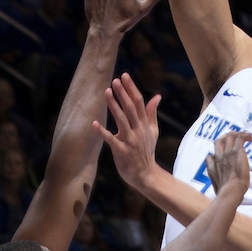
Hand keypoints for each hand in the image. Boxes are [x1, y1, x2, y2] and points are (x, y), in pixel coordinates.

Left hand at [94, 74, 160, 189]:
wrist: (145, 174)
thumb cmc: (146, 151)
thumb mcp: (152, 131)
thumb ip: (151, 113)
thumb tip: (157, 96)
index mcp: (144, 124)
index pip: (139, 102)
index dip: (131, 88)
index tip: (124, 76)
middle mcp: (138, 130)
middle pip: (130, 108)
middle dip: (123, 93)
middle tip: (115, 80)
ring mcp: (130, 140)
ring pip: (121, 120)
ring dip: (114, 105)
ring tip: (106, 92)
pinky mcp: (121, 151)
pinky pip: (110, 139)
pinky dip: (102, 131)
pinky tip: (94, 123)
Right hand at [206, 130, 250, 198]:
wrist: (231, 192)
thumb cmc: (226, 195)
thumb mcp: (218, 190)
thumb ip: (219, 185)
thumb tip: (223, 190)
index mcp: (212, 168)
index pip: (210, 157)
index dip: (216, 155)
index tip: (224, 156)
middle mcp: (218, 158)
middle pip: (218, 141)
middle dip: (225, 137)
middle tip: (233, 137)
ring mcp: (227, 154)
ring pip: (230, 136)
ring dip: (237, 134)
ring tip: (245, 135)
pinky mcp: (236, 151)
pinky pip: (240, 138)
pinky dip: (245, 136)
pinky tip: (250, 138)